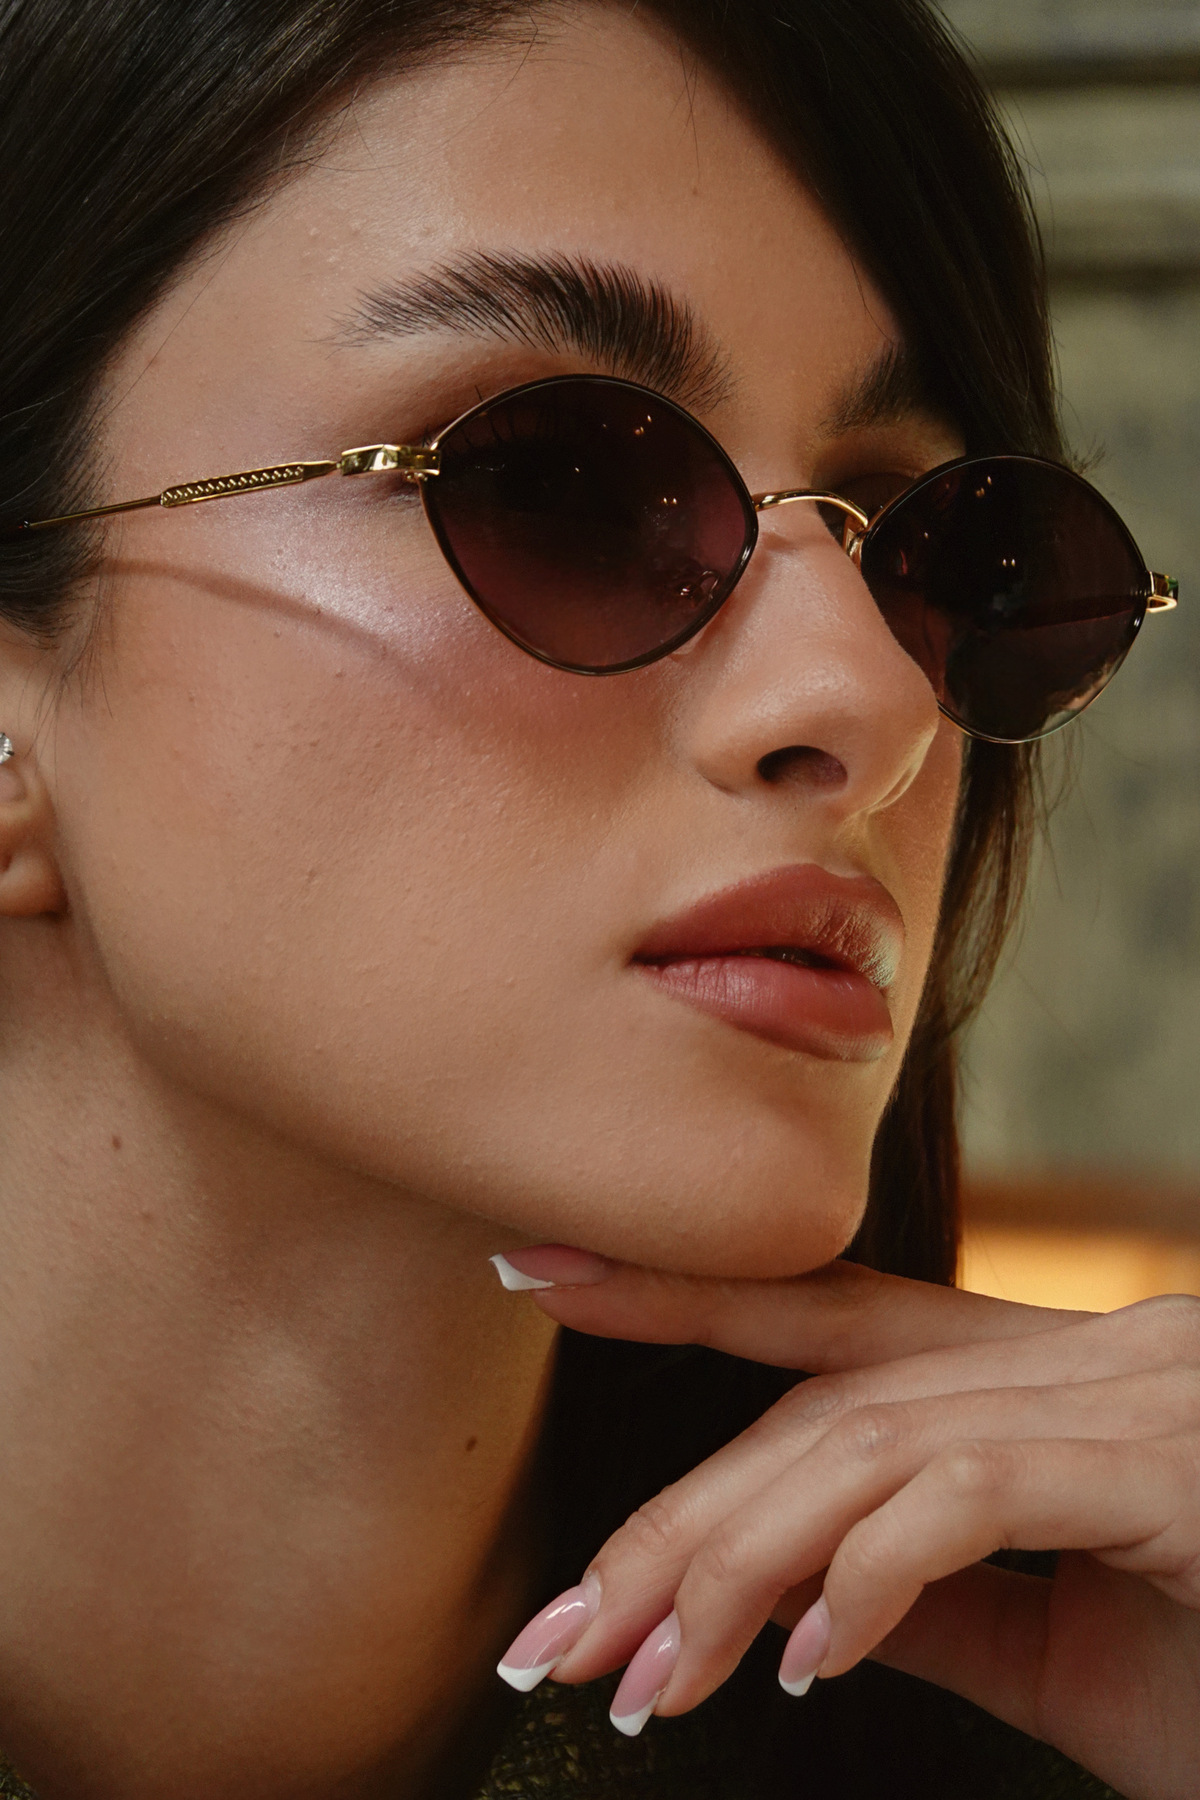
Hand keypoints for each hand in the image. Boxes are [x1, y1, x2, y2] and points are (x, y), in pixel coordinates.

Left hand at [493, 1249, 1199, 1799]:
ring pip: (872, 1449)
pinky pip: (977, 1500)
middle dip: (674, 1518)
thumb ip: (927, 1600)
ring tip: (644, 1675)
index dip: (681, 1284)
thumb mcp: (1058, 1650)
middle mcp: (1083, 1357)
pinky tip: (806, 1665)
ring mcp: (1136, 1400)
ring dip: (737, 1568)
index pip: (829, 1315)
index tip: (539, 1266)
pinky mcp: (1173, 1470)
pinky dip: (872, 1579)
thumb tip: (791, 1602)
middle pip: (822, 1409)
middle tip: (556, 1634)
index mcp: (1044, 1384)